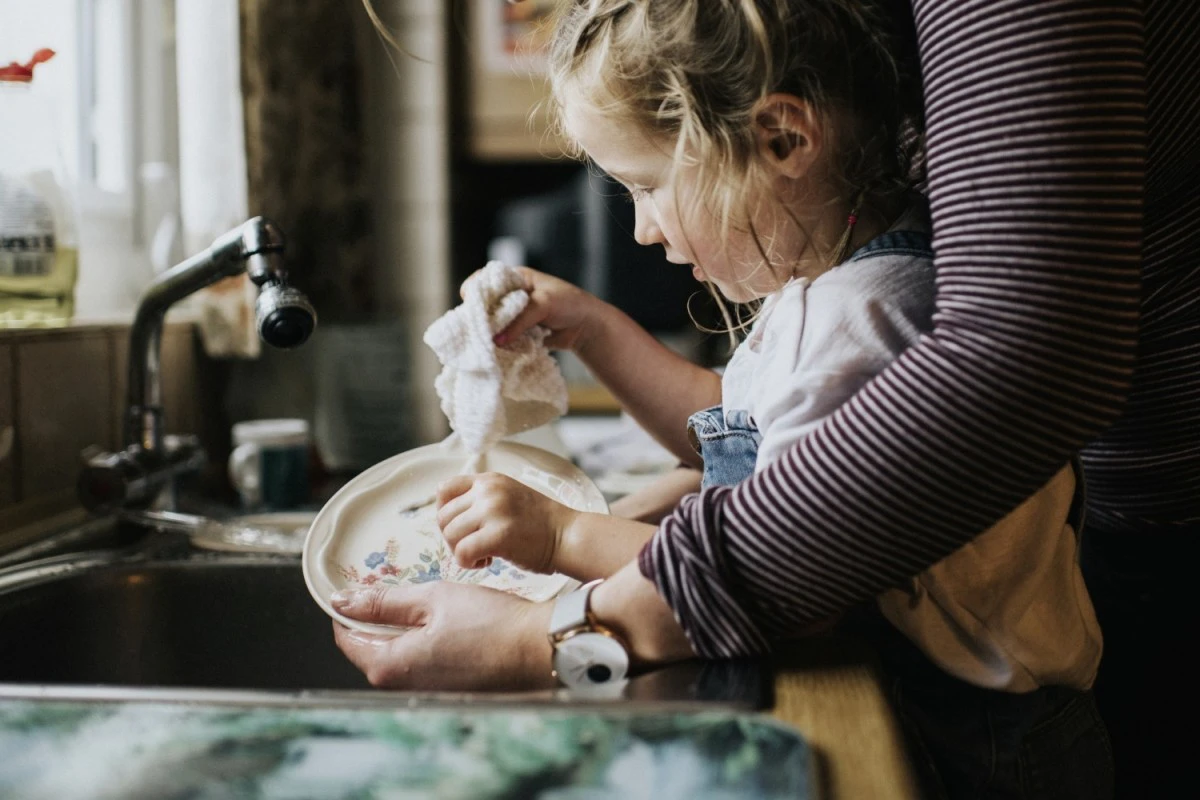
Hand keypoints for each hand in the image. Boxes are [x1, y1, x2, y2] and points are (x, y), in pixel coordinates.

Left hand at [331, 582, 556, 690]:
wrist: (538, 648)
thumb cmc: (490, 622)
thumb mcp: (433, 598)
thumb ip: (384, 601)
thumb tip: (343, 601)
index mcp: (392, 664)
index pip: (347, 638)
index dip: (348, 609)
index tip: (357, 586)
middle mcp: (404, 685)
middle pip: (370, 648)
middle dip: (374, 617)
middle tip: (393, 586)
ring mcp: (427, 689)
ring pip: (396, 654)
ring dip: (399, 628)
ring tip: (421, 600)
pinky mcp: (447, 687)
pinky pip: (419, 662)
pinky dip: (421, 639)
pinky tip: (442, 620)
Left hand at [436, 472, 577, 573]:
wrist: (568, 536)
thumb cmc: (538, 524)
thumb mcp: (508, 497)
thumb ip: (481, 500)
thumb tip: (449, 518)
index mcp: (489, 480)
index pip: (444, 489)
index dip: (445, 513)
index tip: (461, 528)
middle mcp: (488, 491)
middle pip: (443, 517)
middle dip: (453, 538)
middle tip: (474, 547)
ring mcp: (493, 511)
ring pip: (450, 536)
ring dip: (461, 552)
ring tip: (484, 555)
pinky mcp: (499, 535)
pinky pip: (462, 553)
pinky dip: (469, 563)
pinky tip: (488, 562)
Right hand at [463, 266, 605, 350]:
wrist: (587, 327)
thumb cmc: (569, 304)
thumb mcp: (543, 304)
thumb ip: (520, 320)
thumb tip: (496, 340)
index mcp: (516, 278)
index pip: (486, 279)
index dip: (475, 289)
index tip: (468, 302)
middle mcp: (511, 295)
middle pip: (485, 304)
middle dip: (478, 316)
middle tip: (472, 328)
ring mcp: (514, 315)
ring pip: (493, 323)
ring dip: (488, 332)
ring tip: (480, 342)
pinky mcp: (518, 332)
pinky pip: (503, 337)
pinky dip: (499, 343)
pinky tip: (493, 350)